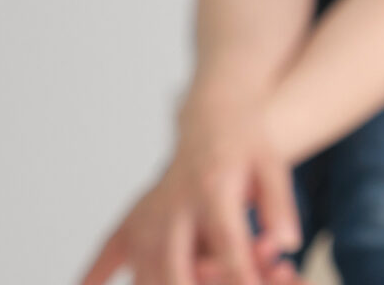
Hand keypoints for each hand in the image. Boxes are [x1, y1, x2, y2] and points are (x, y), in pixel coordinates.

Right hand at [80, 97, 302, 284]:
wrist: (212, 116)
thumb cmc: (246, 144)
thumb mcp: (272, 167)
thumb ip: (279, 206)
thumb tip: (287, 244)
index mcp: (212, 189)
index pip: (227, 244)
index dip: (239, 276)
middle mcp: (173, 204)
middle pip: (174, 267)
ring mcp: (147, 213)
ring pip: (145, 270)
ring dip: (155, 284)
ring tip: (187, 283)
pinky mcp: (132, 218)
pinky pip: (108, 255)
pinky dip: (96, 275)